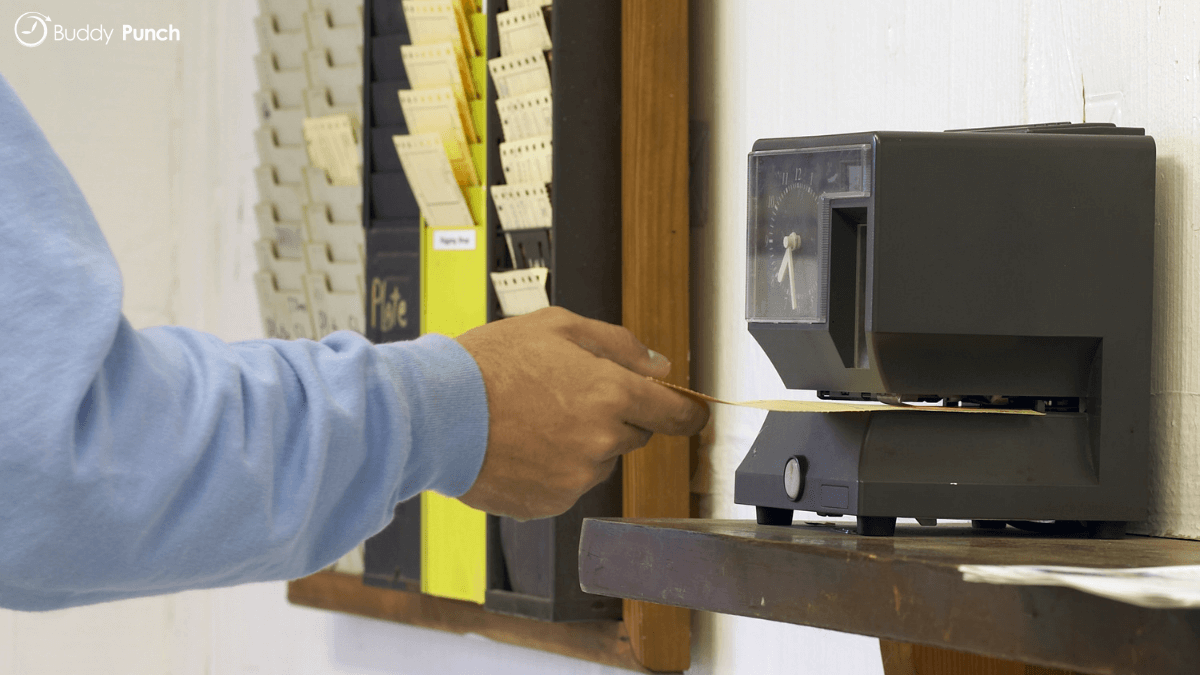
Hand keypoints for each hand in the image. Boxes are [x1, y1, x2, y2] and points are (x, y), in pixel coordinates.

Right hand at [456, 307, 708, 519]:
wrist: (434, 413)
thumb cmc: (489, 363)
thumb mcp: (556, 326)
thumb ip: (618, 344)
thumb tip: (660, 364)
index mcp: (610, 394)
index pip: (675, 413)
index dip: (687, 413)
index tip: (693, 414)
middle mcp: (600, 440)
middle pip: (634, 435)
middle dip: (614, 417)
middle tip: (567, 397)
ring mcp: (575, 478)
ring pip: (599, 461)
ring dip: (582, 444)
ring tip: (533, 420)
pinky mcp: (550, 503)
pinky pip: (568, 486)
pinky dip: (553, 469)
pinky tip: (521, 446)